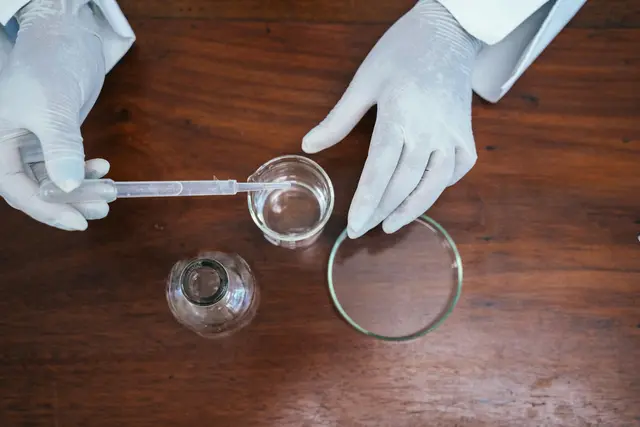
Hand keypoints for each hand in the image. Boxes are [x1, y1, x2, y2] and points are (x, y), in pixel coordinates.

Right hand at [0, 0, 107, 229]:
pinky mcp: (52, 138)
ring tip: (110, 191)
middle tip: (103, 207)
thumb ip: (59, 146)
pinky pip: (65, 164)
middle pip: (35, 189)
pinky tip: (103, 167)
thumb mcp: (52, 107)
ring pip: (53, 179)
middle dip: (69, 202)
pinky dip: (84, 170)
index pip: (16, 189)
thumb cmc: (49, 66)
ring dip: (81, 189)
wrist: (65, 40)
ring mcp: (31, 143)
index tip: (79, 222)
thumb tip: (67, 187)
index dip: (47, 209)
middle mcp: (10, 146)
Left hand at [303, 0, 481, 237]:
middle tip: (363, 230)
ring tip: (391, 225)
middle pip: (404, 183)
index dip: (366, 202)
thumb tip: (308, 146)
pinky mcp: (467, 134)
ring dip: (412, 209)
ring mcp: (452, 133)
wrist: (447, 31)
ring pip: (434, 184)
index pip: (379, 170)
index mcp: (398, 115)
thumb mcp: (364, 80)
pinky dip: (441, 187)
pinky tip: (423, 194)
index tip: (354, 225)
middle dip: (382, 211)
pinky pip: (457, 170)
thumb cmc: (401, 51)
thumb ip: (338, 119)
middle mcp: (429, 129)